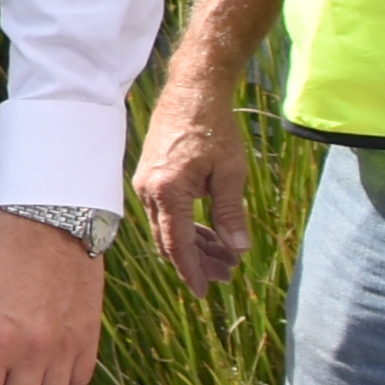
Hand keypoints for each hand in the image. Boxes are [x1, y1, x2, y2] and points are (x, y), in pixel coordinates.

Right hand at [132, 74, 254, 291]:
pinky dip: (187, 226)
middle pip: (169, 240)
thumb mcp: (230, 173)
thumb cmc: (212, 128)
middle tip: (228, 275)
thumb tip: (238, 250)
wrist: (192, 91)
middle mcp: (148, 190)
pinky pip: (166, 212)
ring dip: (194, 244)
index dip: (192, 271)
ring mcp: (146, 183)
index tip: (205, 292)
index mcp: (166, 191)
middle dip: (197, 261)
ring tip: (226, 257)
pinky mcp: (151, 176)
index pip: (177, 243)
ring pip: (167, 227)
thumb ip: (230, 214)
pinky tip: (210, 233)